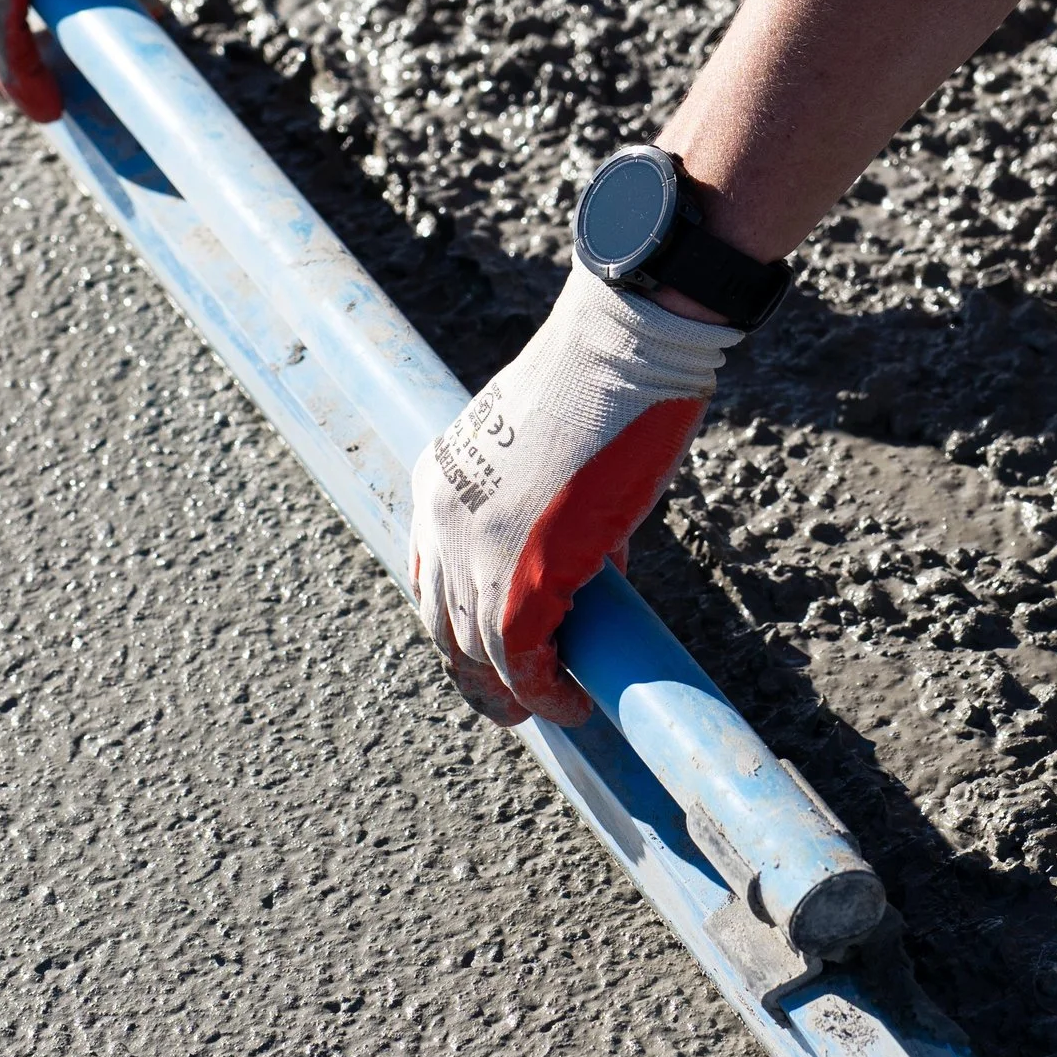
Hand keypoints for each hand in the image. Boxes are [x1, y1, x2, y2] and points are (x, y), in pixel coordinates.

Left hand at [411, 269, 741, 725]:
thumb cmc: (606, 385)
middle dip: (476, 675)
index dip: (460, 628)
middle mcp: (440, 519)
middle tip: (512, 703)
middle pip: (443, 626)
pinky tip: (569, 704)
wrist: (624, 346)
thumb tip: (590, 571)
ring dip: (511, 693)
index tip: (490, 656)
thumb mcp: (553, 455)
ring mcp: (475, 547)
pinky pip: (520, 655)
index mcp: (438, 481)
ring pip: (477, 651)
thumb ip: (551, 514)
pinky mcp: (522, 569)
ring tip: (546, 709)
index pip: (432, 580)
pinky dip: (544, 691)